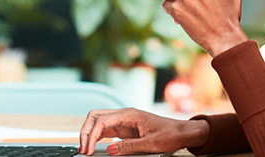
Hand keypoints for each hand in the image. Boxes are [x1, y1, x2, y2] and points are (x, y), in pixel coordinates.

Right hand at [78, 107, 209, 154]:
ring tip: (85, 148)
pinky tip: (94, 146)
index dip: (91, 135)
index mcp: (129, 114)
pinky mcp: (125, 129)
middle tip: (82, 148)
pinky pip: (106, 130)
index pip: (101, 120)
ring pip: (98, 123)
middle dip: (85, 131)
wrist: (182, 132)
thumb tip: (110, 150)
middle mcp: (124, 115)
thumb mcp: (150, 144)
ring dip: (89, 134)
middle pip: (95, 117)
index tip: (88, 149)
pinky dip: (97, 137)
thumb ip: (129, 147)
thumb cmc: (170, 134)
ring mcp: (124, 121)